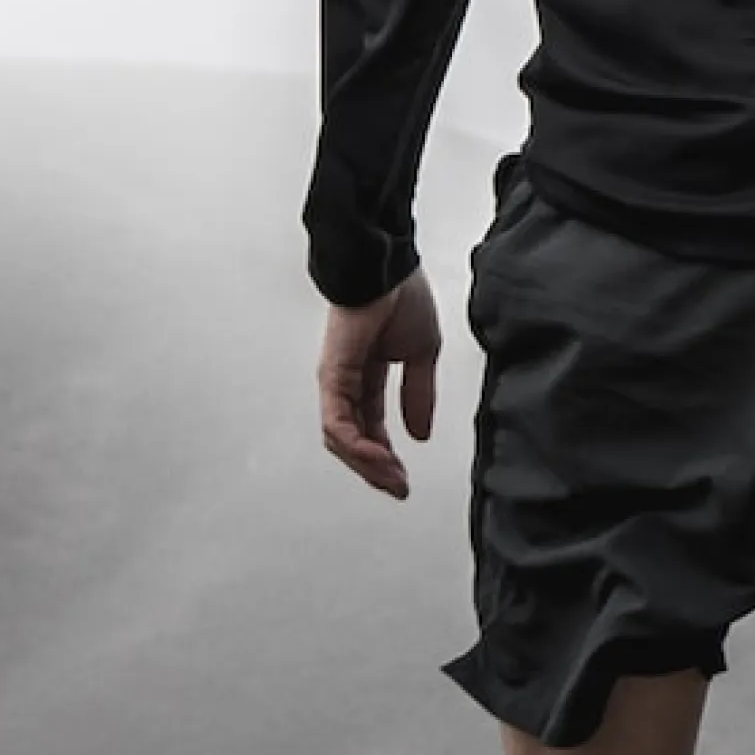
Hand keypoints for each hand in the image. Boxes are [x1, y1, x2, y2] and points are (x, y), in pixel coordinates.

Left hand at [316, 271, 442, 498]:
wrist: (387, 267)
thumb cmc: (400, 295)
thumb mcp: (421, 354)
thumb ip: (418, 395)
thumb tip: (420, 433)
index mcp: (367, 375)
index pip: (370, 427)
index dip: (387, 456)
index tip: (404, 479)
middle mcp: (346, 382)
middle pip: (354, 440)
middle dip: (376, 469)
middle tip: (398, 488)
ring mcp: (336, 381)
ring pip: (342, 439)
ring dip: (367, 464)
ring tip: (392, 479)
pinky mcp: (333, 377)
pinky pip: (338, 423)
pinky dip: (357, 445)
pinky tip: (379, 457)